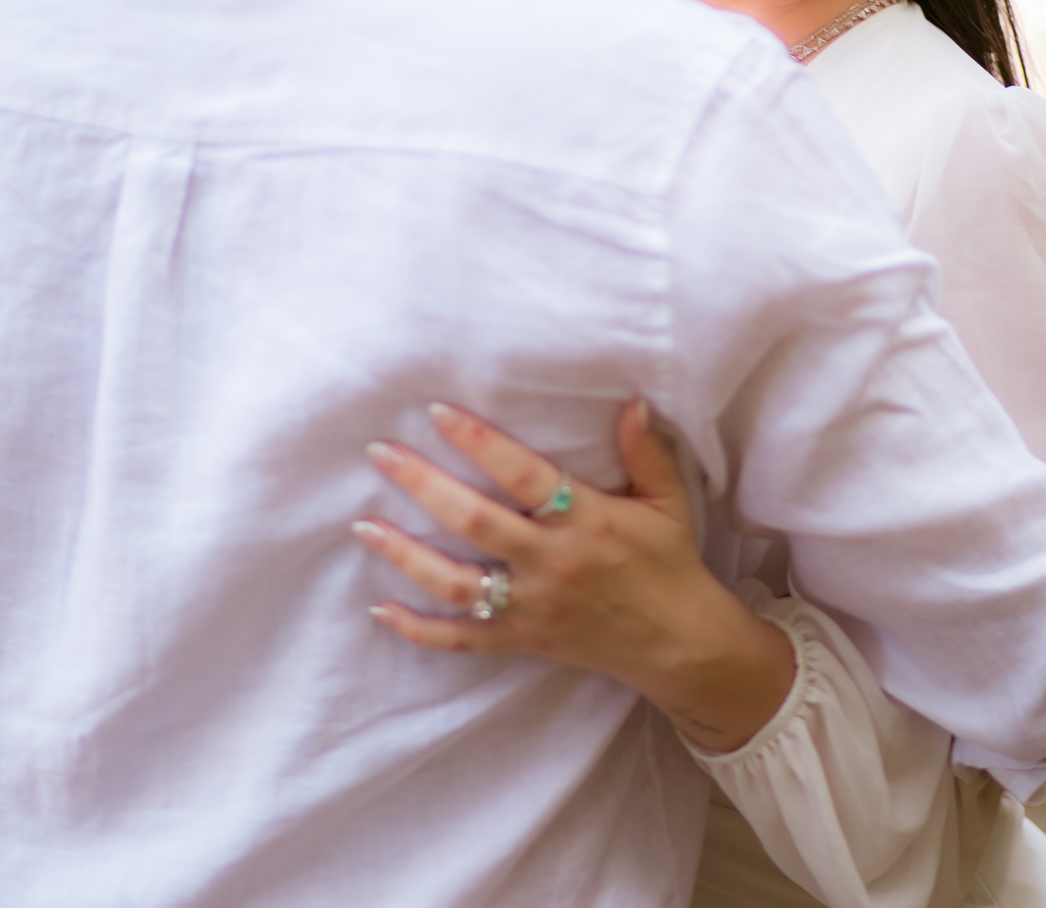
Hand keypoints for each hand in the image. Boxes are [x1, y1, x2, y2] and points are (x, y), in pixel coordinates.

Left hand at [354, 400, 794, 752]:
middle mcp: (553, 563)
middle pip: (475, 521)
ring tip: (365, 524)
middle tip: (381, 453)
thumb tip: (631, 400)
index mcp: (587, 522)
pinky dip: (419, 630)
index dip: (480, 442)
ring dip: (406, 555)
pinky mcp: (524, 640)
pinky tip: (382, 608)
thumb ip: (647, 450)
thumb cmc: (671, 563)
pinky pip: (463, 641)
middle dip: (423, 485)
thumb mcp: (668, 501)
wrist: (680, 645)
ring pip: (456, 583)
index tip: (438, 411)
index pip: (525, 475)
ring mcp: (533, 607)